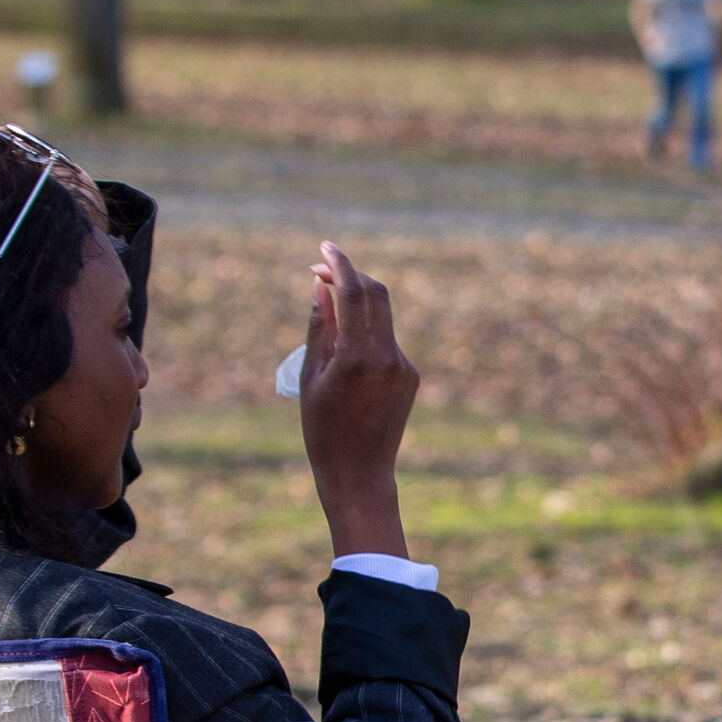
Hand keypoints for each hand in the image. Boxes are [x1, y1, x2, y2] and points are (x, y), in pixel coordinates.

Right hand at [301, 242, 417, 560]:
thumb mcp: (311, 376)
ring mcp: (403, 366)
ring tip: (329, 313)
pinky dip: (368, 333)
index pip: (352, 291)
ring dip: (359, 304)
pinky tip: (347, 358)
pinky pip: (387, 342)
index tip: (324, 248)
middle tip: (324, 271)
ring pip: (383, 317)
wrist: (359, 474)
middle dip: (351, 274)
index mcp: (357, 356)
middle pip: (376, 293)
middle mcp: (387, 356)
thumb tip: (320, 285)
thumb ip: (319, 326)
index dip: (338, 263)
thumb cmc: (323, 429)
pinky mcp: (411, 376)